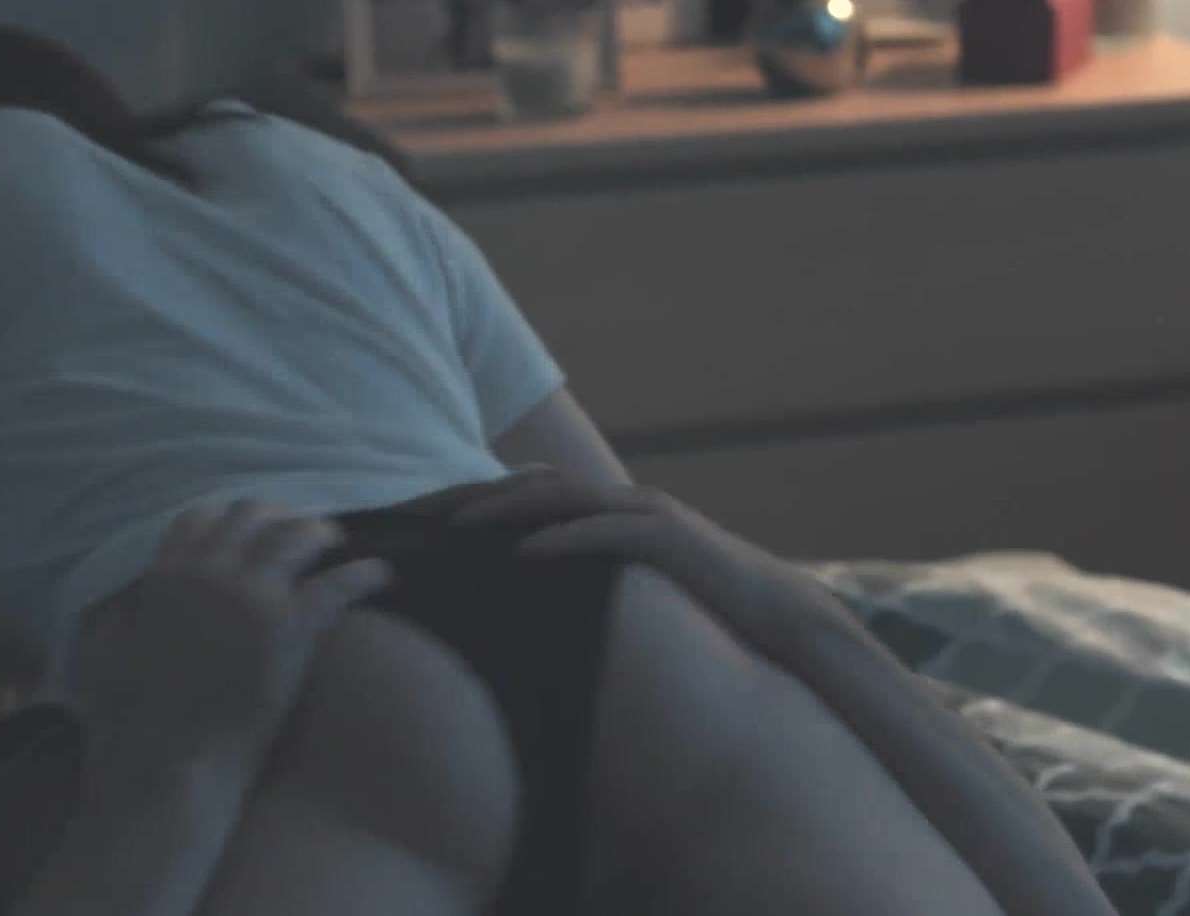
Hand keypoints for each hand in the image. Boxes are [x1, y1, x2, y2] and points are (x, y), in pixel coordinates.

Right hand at [71, 500, 393, 760]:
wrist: (167, 761)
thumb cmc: (128, 719)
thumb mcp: (103, 650)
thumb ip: (112, 611)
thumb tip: (118, 594)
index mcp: (165, 573)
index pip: (203, 517)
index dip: (230, 518)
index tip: (250, 529)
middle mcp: (211, 571)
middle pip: (254, 515)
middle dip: (278, 519)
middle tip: (299, 536)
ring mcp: (253, 594)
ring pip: (299, 536)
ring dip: (321, 534)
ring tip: (337, 544)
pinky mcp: (292, 627)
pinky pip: (340, 583)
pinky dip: (366, 573)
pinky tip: (383, 575)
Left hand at [446, 468, 831, 648]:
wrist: (772, 610)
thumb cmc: (694, 606)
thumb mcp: (624, 590)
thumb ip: (582, 582)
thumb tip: (523, 603)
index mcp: (602, 510)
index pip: (522, 495)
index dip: (471, 503)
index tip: (419, 521)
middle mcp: (617, 500)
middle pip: (529, 486)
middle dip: (472, 497)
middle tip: (416, 515)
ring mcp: (642, 512)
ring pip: (560, 500)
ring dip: (506, 509)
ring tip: (455, 526)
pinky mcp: (665, 537)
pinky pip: (603, 532)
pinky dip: (561, 538)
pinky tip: (522, 553)